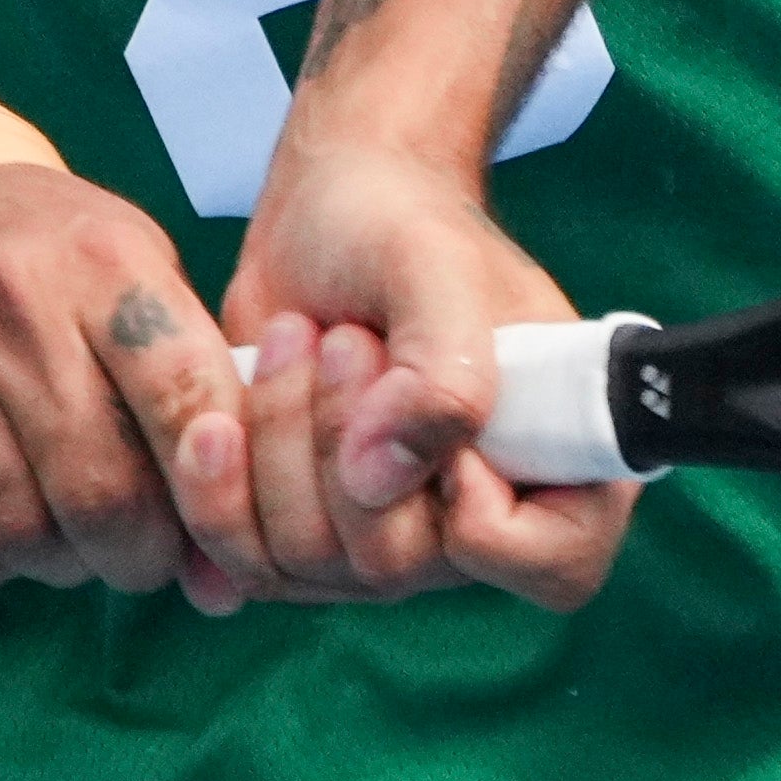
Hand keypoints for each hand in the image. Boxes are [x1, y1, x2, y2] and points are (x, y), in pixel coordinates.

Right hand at [0, 163, 261, 611]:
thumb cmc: (45, 253)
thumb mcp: (132, 269)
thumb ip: (191, 387)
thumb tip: (231, 554)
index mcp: (103, 258)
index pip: (185, 396)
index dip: (215, 486)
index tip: (216, 517)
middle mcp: (11, 297)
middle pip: (101, 490)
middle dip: (137, 555)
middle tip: (140, 555)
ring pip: (19, 528)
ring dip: (60, 566)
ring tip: (70, 544)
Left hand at [223, 125, 636, 611]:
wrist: (327, 214)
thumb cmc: (405, 226)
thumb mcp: (437, 269)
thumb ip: (441, 375)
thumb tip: (381, 479)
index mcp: (560, 460)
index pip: (555, 566)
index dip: (484, 516)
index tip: (425, 411)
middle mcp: (477, 519)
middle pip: (396, 563)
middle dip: (340, 436)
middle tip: (343, 337)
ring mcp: (389, 538)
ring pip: (310, 562)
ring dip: (280, 436)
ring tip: (296, 337)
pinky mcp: (307, 533)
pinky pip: (250, 561)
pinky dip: (220, 484)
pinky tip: (225, 415)